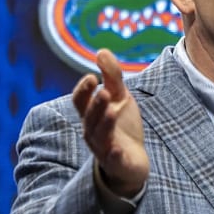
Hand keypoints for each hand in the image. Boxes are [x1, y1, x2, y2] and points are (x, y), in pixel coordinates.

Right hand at [72, 49, 148, 197]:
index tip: (90, 77)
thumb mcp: (120, 98)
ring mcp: (104, 149)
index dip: (83, 91)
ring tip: (113, 111)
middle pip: (90, 118)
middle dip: (96, 105)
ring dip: (105, 124)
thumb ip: (112, 76)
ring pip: (100, 137)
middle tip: (105, 92)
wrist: (132, 161)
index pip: (80, 102)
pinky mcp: (118, 163)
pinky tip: (118, 149)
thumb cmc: (121, 126)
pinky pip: (113, 160)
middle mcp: (93, 132)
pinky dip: (115, 155)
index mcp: (91, 115)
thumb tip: (101, 50)